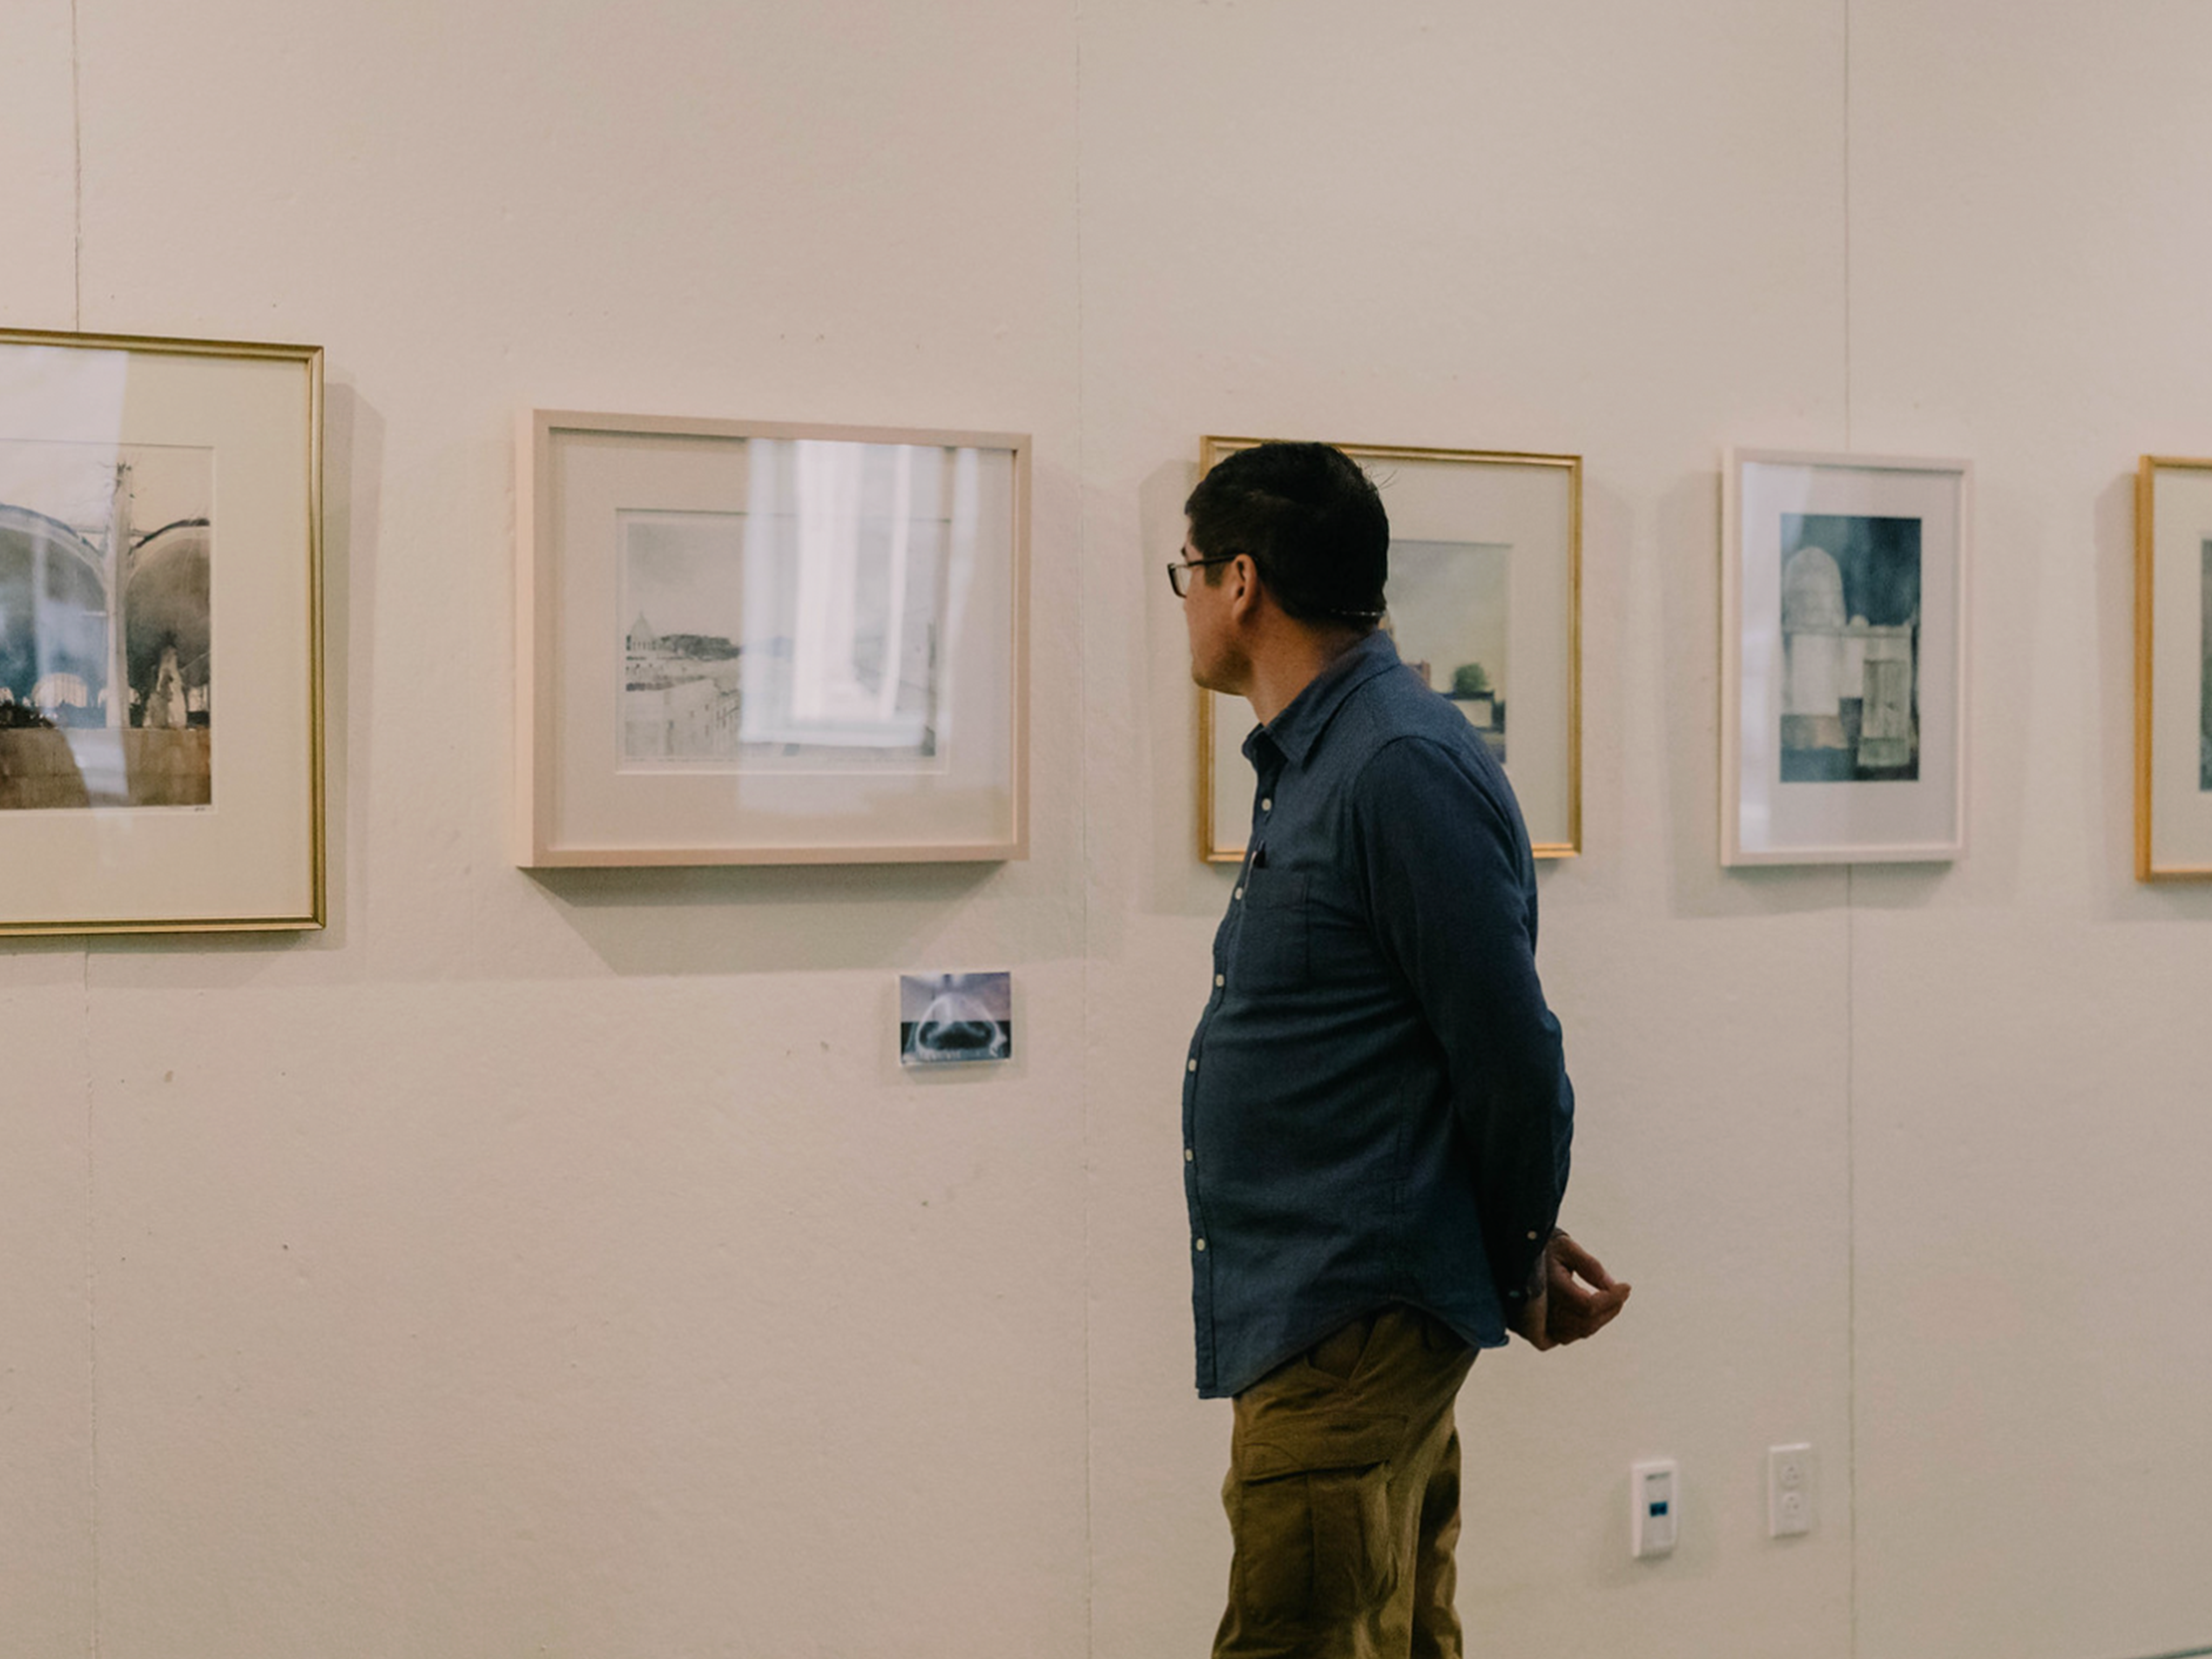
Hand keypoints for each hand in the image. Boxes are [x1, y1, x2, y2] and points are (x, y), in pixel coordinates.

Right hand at [1511, 1231, 1629, 1350]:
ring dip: (1599, 1319)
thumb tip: (1613, 1286)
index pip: (1588, 1306)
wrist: (1509, 1253)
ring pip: (1577, 1332)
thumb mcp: (1566, 1247)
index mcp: (1547, 1287)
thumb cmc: (1541, 1246)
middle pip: (1586, 1323)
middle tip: (1623, 1292)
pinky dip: (1582, 1326)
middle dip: (1610, 1309)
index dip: (1611, 1300)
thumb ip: (1590, 1266)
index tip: (1627, 1286)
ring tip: (1611, 1301)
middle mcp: (1539, 1309)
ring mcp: (1535, 1321)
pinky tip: (1593, 1311)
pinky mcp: (1532, 1327)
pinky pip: (1564, 1336)